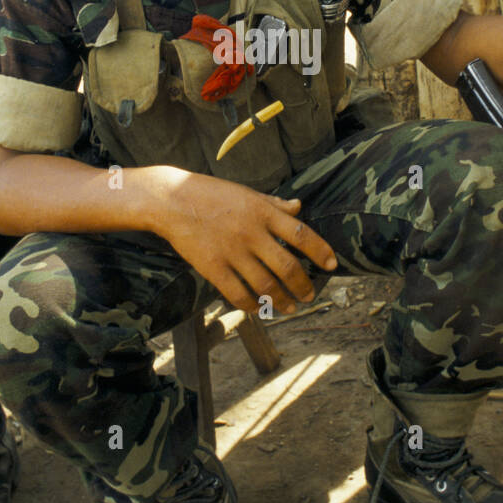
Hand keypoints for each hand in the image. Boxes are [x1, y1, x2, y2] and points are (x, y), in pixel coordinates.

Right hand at [157, 172, 337, 314]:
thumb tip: (299, 207)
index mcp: (262, 211)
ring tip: (290, 307)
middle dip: (303, 286)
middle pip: (287, 267)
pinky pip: (238, 294)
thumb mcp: (247, 193)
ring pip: (265, 285)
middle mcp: (251, 232)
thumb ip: (274, 204)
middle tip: (310, 296)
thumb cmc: (211, 194)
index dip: (320, 252)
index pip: (301, 234)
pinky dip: (252, 306)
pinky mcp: (213, 267)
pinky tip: (260, 310)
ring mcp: (232, 251)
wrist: (170, 199)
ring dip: (282, 300)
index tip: (331, 265)